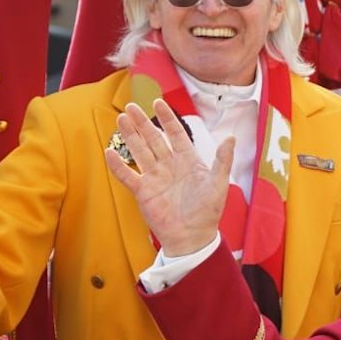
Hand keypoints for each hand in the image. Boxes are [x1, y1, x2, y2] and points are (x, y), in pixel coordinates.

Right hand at [103, 98, 233, 257]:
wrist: (193, 237)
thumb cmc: (208, 211)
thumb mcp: (218, 183)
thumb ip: (223, 160)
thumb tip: (231, 137)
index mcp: (188, 160)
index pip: (176, 134)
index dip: (167, 118)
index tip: (158, 102)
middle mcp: (169, 165)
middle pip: (153, 139)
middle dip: (142, 123)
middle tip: (131, 106)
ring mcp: (154, 178)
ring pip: (139, 152)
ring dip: (130, 136)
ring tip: (121, 119)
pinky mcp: (143, 192)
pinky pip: (128, 175)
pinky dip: (118, 165)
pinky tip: (109, 151)